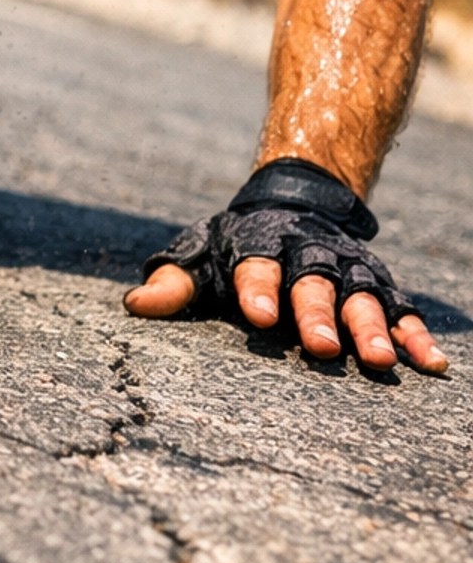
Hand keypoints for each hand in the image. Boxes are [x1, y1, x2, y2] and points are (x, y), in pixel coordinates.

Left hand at [127, 258, 447, 371]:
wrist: (293, 198)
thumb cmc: (236, 243)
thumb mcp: (201, 255)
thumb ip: (173, 284)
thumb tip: (134, 307)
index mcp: (259, 245)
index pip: (256, 265)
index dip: (256, 287)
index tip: (258, 315)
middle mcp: (307, 254)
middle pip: (314, 282)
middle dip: (317, 314)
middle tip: (321, 348)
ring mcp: (347, 268)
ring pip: (361, 295)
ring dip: (370, 326)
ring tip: (377, 360)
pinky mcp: (377, 282)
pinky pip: (401, 308)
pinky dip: (415, 335)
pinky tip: (429, 363)